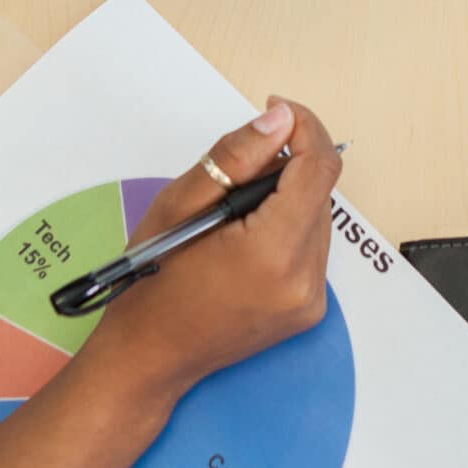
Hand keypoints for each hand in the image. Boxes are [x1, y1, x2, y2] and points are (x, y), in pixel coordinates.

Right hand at [77, 98, 341, 405]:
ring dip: (287, 197)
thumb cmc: (152, 282)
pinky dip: (287, 228)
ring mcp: (310, 301)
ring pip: (318, 218)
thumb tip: (280, 119)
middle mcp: (304, 280)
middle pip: (319, 193)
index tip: (276, 110)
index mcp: (273, 253)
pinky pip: (312, 248)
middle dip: (287, 165)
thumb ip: (235, 156)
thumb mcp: (180, 204)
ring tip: (234, 209)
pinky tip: (245, 237)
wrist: (148, 357)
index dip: (304, 129)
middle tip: (237, 169)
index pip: (318, 169)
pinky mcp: (308, 310)